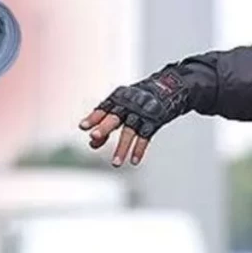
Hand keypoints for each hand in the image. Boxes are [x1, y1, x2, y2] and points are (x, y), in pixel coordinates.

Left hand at [79, 67, 193, 167]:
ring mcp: (142, 113)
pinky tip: (134, 161)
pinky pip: (145, 137)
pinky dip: (139, 150)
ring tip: (116, 163)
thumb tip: (92, 143)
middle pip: (115, 117)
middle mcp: (129, 105)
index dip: (93, 117)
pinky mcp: (154, 121)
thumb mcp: (121, 105)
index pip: (103, 108)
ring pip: (130, 132)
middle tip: (94, 136)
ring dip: (122, 148)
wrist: (168, 88)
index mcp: (118, 98)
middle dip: (104, 127)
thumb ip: (105, 124)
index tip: (83, 126)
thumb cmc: (137, 100)